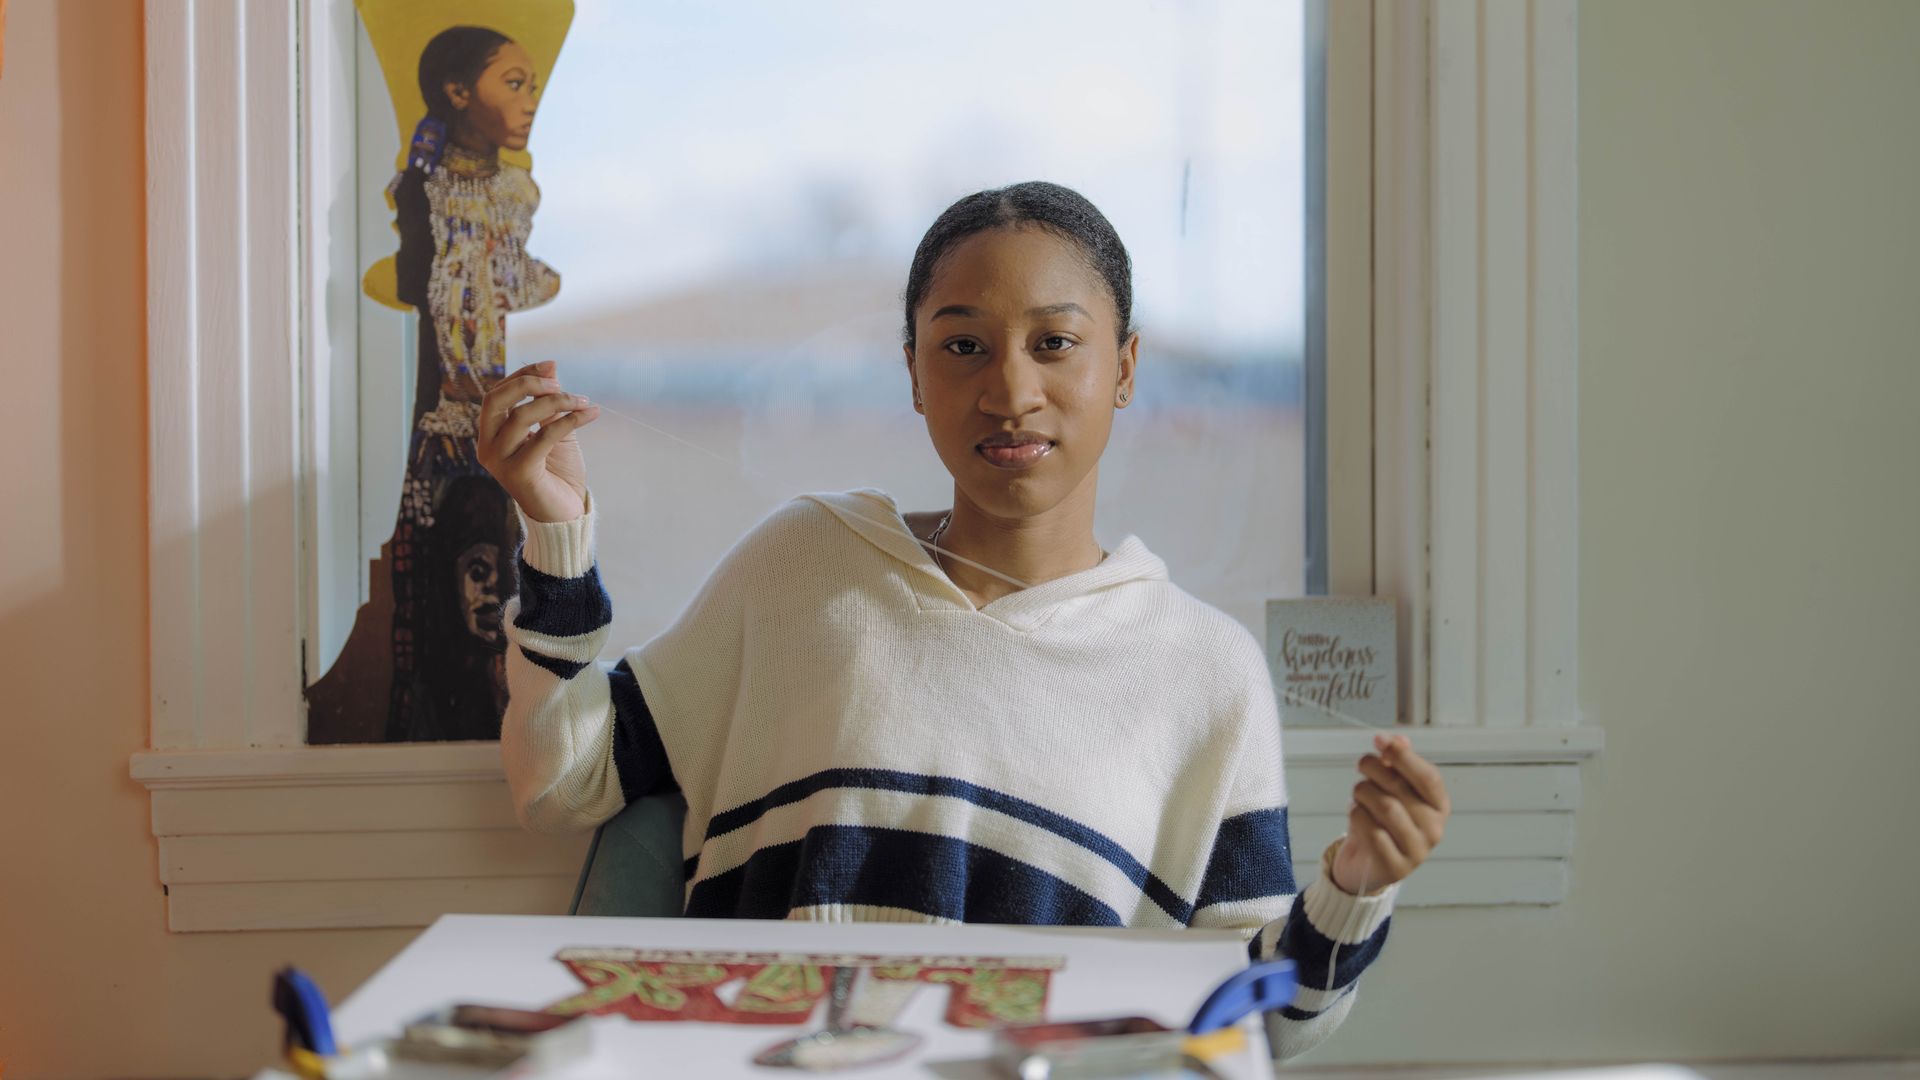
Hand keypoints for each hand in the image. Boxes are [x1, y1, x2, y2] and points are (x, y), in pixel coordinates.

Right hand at [476, 360, 599, 522]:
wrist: (566, 512)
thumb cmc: (558, 471)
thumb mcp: (553, 430)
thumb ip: (549, 403)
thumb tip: (551, 366)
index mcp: (491, 434)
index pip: (498, 394)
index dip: (523, 375)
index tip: (551, 365)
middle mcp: (487, 447)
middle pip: (496, 400)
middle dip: (528, 383)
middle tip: (559, 383)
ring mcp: (499, 462)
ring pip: (521, 416)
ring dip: (557, 402)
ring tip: (582, 401)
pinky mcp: (518, 473)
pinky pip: (544, 436)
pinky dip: (570, 420)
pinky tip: (591, 414)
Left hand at [1329, 733, 1450, 894]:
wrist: (1367, 864)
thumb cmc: (1382, 820)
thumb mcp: (1390, 789)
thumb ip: (1397, 763)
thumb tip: (1398, 739)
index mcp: (1439, 806)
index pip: (1427, 777)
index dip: (1403, 755)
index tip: (1379, 739)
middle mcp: (1434, 829)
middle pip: (1400, 789)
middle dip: (1373, 770)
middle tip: (1361, 765)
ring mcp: (1417, 851)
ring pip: (1385, 808)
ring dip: (1363, 793)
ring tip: (1358, 793)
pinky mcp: (1396, 867)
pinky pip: (1371, 832)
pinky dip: (1357, 816)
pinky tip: (1356, 814)